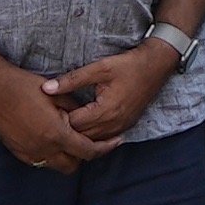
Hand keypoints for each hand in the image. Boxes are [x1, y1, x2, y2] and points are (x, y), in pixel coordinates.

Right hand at [0, 62, 115, 174]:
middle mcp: (43, 148)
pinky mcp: (18, 151)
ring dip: (67, 157)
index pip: (88, 151)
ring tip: (73, 139)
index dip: (106, 148)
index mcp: (56, 134)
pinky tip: (54, 139)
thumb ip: (76, 109)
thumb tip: (87, 117)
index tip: (116, 141)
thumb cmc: (25, 88)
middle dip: (85, 156)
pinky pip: (40, 161)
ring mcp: (28, 152)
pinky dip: (51, 154)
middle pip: (73, 165)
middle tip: (93, 141)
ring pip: (55, 165)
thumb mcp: (57, 96)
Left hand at [46, 39, 178, 143]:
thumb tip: (46, 88)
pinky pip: (104, 138)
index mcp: (106, 110)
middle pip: (81, 136)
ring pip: (92, 140)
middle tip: (54, 117)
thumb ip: (72, 80)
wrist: (158, 64)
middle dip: (66, 128)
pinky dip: (92, 135)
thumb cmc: (130, 64)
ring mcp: (122, 126)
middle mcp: (115, 123)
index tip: (49, 109)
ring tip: (67, 122)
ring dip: (79, 133)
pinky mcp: (127, 125)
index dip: (58, 118)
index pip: (72, 125)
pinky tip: (85, 126)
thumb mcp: (100, 67)